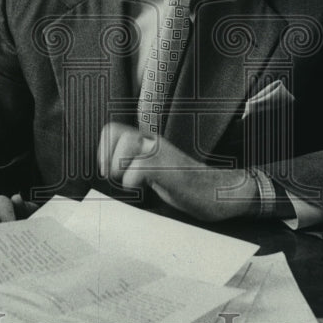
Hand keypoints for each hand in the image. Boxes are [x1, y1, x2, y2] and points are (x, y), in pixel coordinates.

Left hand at [98, 122, 256, 223]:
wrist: (219, 192)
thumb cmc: (185, 186)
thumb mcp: (154, 170)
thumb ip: (134, 164)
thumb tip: (107, 171)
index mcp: (147, 142)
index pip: (112, 130)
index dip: (103, 149)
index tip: (108, 171)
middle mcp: (153, 142)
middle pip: (116, 134)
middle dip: (109, 160)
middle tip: (120, 178)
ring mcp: (163, 153)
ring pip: (127, 145)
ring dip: (121, 169)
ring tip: (134, 182)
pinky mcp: (171, 169)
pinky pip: (141, 167)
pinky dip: (135, 181)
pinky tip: (147, 187)